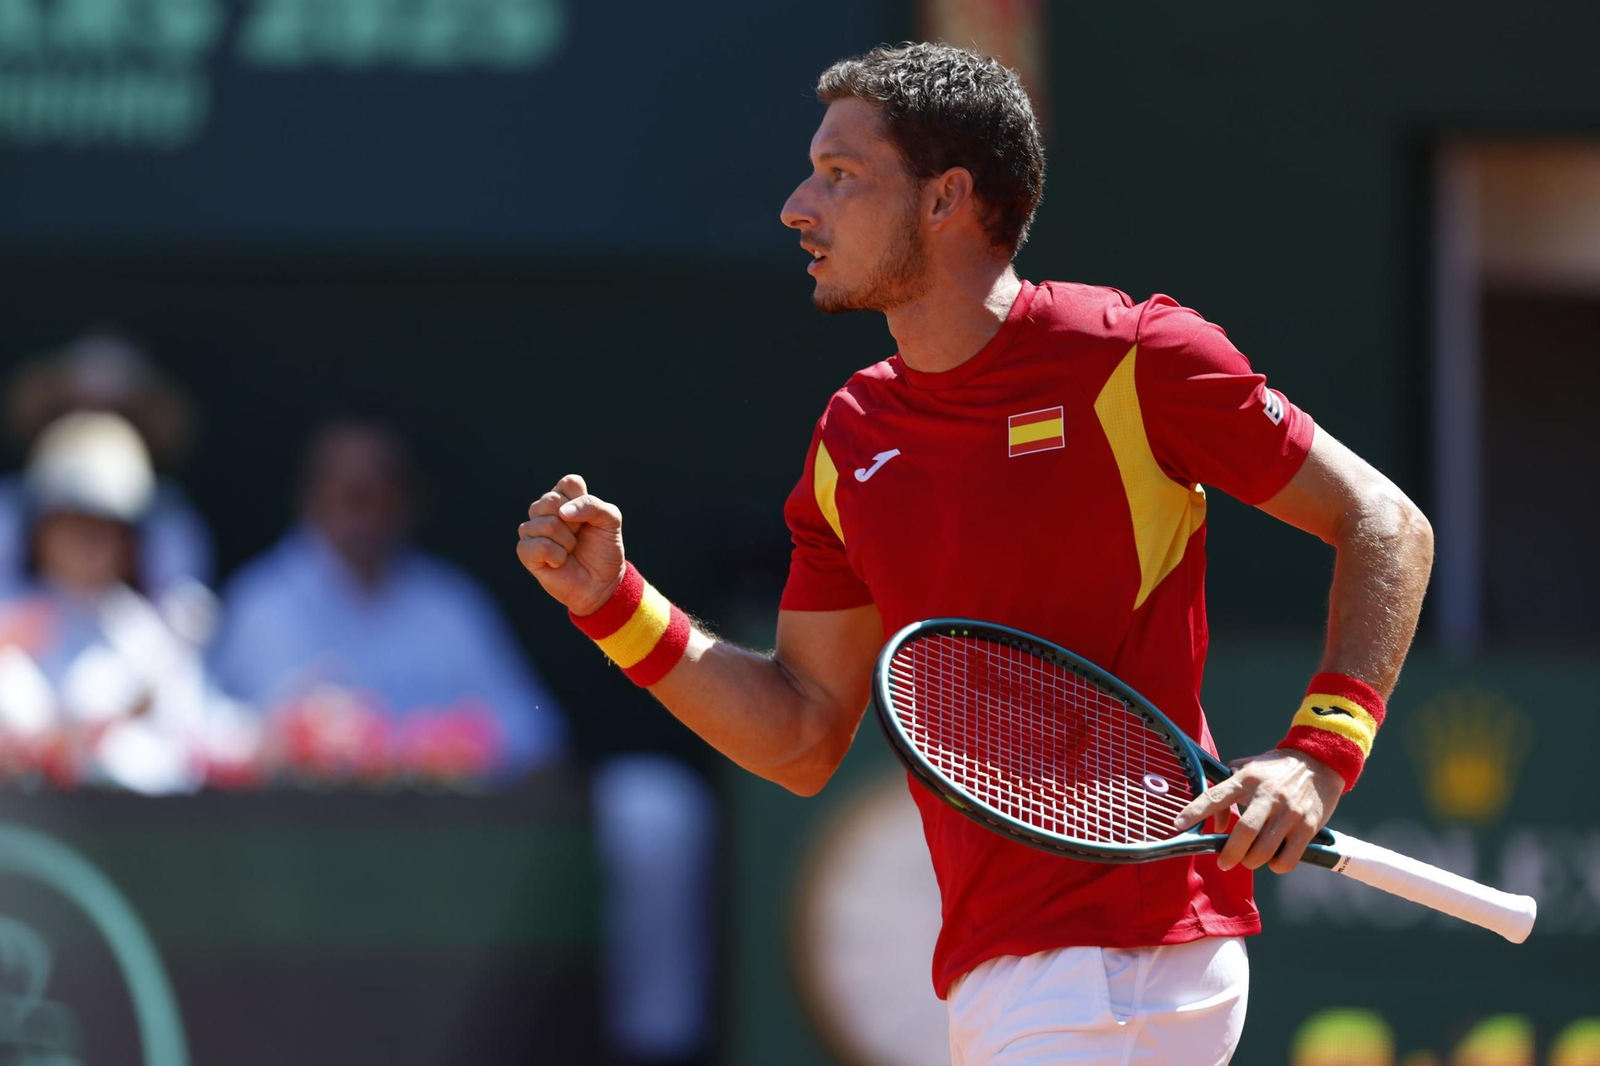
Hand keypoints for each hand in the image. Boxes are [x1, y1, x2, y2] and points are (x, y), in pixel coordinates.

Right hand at [516, 474, 625, 615]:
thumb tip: (563, 512)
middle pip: (552, 500)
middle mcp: (544, 510)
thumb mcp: (610, 521)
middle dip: (574, 523)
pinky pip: (539, 546)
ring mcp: (532, 530)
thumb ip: (593, 506)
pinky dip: (557, 556)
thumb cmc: (604, 549)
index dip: (582, 501)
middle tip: (578, 536)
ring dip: (567, 542)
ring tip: (570, 550)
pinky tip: (559, 562)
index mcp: (564, 497)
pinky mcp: (525, 551)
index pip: (569, 483)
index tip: (590, 519)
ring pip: (546, 524)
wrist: (601, 582)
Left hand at [1174, 748, 1344, 873]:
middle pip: (1243, 833)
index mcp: (1247, 779)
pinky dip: (1276, 866)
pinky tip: (1274, 859)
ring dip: (1252, 862)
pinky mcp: (1308, 826)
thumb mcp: (1249, 770)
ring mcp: (1289, 812)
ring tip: (1250, 860)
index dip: (1195, 811)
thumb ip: (1227, 791)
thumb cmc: (1276, 770)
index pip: (1215, 796)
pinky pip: (1287, 859)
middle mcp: (1267, 795)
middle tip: (1224, 862)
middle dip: (1230, 854)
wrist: (1320, 762)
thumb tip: (1213, 824)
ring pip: (1264, 851)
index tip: (1178, 825)